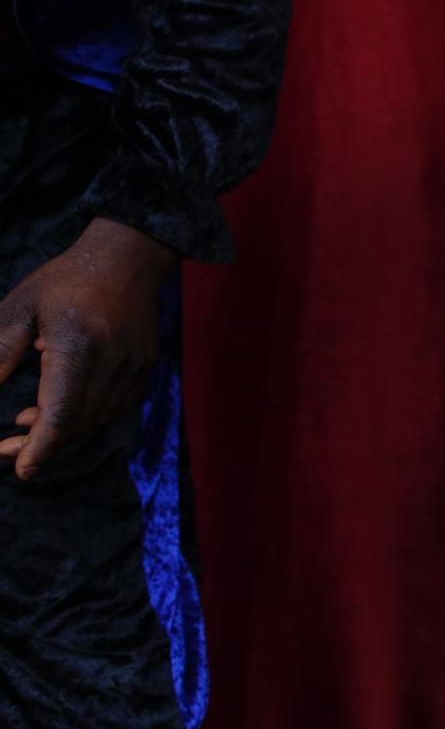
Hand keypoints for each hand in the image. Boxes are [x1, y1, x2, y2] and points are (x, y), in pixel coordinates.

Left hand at [0, 218, 175, 480]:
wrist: (130, 257)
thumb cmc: (67, 279)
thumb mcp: (21, 307)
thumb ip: (1, 351)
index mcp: (78, 344)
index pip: (61, 410)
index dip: (41, 446)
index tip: (22, 471)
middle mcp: (113, 360)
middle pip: (79, 423)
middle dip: (43, 444)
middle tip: (8, 450)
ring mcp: (136, 366)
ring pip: (98, 419)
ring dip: (64, 431)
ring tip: (28, 423)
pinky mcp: (147, 367)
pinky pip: (116, 406)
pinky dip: (88, 417)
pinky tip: (64, 408)